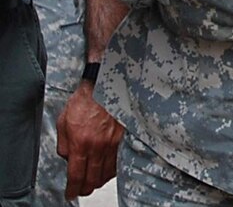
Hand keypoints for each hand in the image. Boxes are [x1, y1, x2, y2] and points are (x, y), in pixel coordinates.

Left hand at [57, 80, 124, 198]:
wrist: (105, 85)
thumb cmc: (85, 100)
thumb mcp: (63, 122)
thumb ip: (64, 145)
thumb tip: (68, 159)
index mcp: (81, 143)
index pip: (76, 176)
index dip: (72, 190)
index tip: (70, 194)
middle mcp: (98, 146)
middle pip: (93, 179)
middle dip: (85, 188)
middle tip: (81, 189)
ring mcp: (113, 142)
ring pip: (107, 173)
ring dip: (99, 180)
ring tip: (93, 180)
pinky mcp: (123, 137)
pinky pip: (118, 161)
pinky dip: (112, 169)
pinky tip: (106, 169)